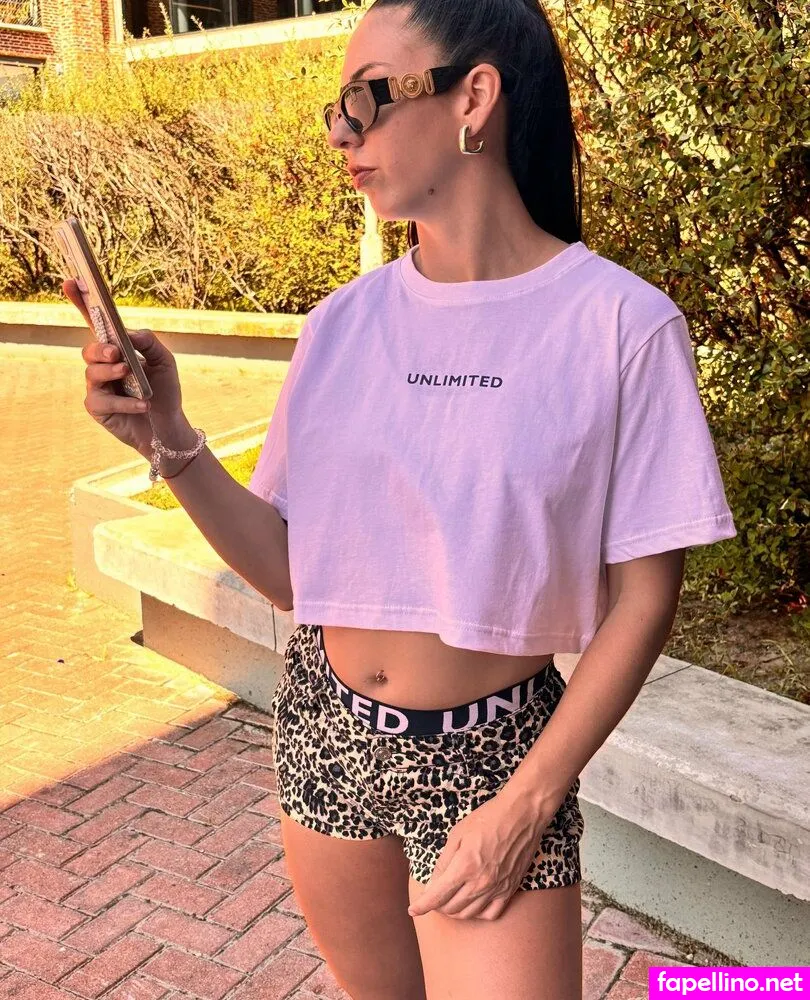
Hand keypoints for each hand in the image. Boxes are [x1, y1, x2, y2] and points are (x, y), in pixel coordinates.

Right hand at [64, 278, 185, 457]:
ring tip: (128, 375)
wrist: (167, 426)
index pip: (96, 324)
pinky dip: (124, 402)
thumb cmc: (164, 391)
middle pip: (89, 350)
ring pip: (91, 373)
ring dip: (110, 372)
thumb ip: (150, 344)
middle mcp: (103, 365)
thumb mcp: (165, 362)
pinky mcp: (98, 408)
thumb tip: (130, 333)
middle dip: (100, 349)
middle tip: (117, 354)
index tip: (72, 282)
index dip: (82, 303)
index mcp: (117, 349)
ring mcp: (98, 386)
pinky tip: (142, 405)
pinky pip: (102, 400)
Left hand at [407, 786, 558, 921]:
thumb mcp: (458, 834)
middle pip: (451, 908)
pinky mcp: (510, 889)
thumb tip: (433, 884)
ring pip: (469, 914)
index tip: (413, 910)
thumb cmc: (488, 818)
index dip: (422, 906)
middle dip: (437, 905)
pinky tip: (472, 903)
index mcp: (464, 866)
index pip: (437, 896)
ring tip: (450, 900)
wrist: (522, 815)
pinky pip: (491, 914)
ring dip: (455, 911)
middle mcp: (480, 883)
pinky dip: (477, 913)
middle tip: (434, 895)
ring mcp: (497, 888)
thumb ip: (444, 862)